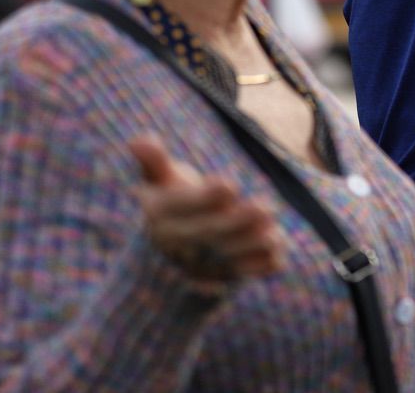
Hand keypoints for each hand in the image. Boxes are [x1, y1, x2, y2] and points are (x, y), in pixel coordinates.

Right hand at [130, 135, 284, 281]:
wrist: (173, 256)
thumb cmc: (172, 204)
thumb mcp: (158, 182)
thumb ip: (153, 162)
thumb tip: (137, 140)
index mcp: (162, 216)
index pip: (181, 206)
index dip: (205, 198)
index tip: (229, 185)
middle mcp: (182, 243)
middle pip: (211, 232)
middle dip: (238, 222)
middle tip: (263, 208)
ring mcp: (206, 262)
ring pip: (231, 256)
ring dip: (253, 246)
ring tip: (272, 234)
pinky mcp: (229, 274)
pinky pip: (248, 272)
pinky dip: (262, 266)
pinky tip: (277, 255)